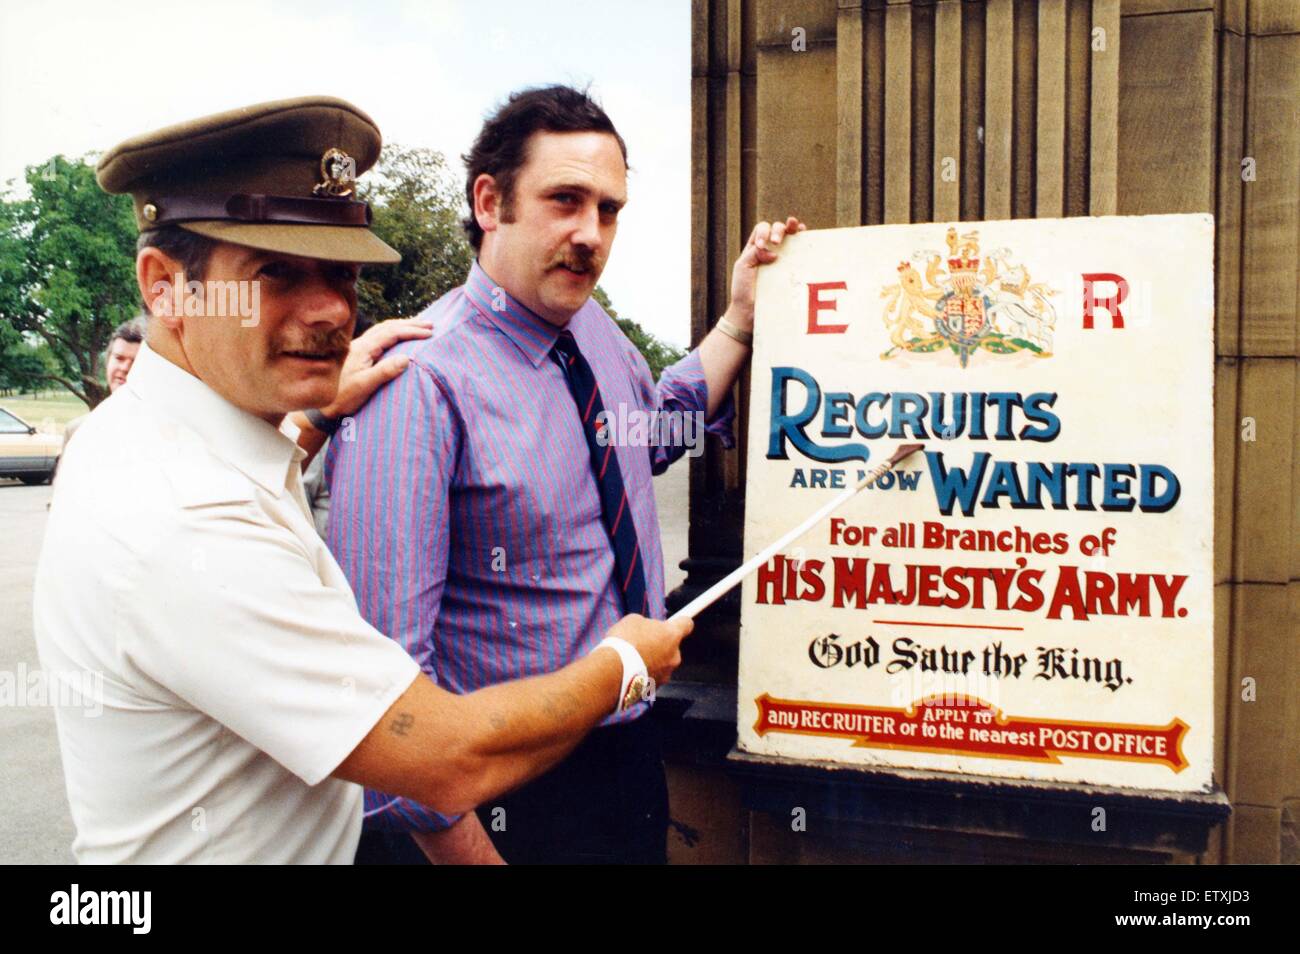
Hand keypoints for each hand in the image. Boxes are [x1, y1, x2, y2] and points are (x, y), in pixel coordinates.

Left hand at [319, 317, 433, 418]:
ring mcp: (359, 347)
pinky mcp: (358, 353)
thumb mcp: (365, 386)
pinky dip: (393, 332)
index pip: (391, 333)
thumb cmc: (343, 397)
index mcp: (364, 348)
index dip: (411, 331)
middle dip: (410, 325)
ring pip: (383, 329)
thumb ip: (384, 371)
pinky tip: (398, 336)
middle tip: (430, 326)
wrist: (322, 405)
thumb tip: (406, 358)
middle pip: (388, 326)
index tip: (429, 333)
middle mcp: (361, 343)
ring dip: (402, 326)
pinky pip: (379, 336)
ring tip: (418, 326)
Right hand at [605, 614, 692, 686]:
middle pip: (671, 646)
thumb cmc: (623, 642)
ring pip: (661, 663)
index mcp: (672, 635)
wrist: (612, 671)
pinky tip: (628, 670)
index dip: (681, 622)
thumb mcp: (633, 620)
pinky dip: (643, 673)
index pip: (687, 624)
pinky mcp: (655, 688)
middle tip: (640, 642)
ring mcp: (666, 674)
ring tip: (630, 658)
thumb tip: (647, 630)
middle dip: (659, 644)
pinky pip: (651, 676)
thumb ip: (647, 624)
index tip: (678, 621)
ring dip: (651, 660)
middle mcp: (674, 656)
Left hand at [725, 216, 805, 331]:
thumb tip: (774, 252)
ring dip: (793, 228)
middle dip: (778, 230)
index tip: (762, 246)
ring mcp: (783, 258)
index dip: (764, 232)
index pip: (762, 229)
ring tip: (795, 226)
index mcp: (756, 248)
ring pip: (790, 236)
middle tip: (776, 241)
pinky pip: (800, 251)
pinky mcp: (792, 269)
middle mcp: (770, 250)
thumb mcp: (742, 268)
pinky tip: (805, 234)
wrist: (750, 312)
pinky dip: (803, 240)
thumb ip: (753, 254)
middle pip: (777, 229)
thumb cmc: (743, 290)